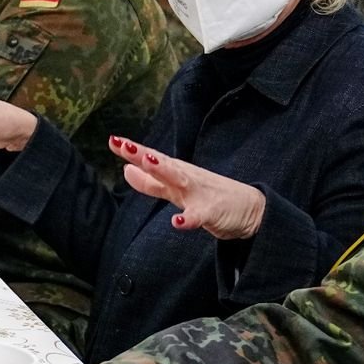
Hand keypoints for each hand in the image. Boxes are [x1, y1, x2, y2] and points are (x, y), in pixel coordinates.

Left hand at [110, 137, 266, 239]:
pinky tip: (176, 223)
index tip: (112, 140)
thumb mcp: (176, 189)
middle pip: (161, 164)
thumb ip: (151, 181)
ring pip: (179, 180)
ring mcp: (199, 194)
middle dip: (142, 154)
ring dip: (164, 171)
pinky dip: (187, 220)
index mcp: (176, 174)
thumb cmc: (211, 196)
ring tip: (148, 162)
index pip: (151, 160)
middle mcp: (186, 179)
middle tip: (122, 143)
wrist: (251, 209)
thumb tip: (125, 170)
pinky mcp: (212, 213)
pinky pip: (198, 217)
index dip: (131, 151)